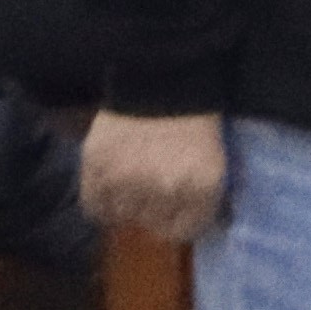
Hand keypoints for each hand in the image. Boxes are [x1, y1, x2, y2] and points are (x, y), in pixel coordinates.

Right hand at [78, 109, 225, 243]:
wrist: (164, 78)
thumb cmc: (196, 118)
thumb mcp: (215, 159)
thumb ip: (206, 196)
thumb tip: (207, 228)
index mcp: (203, 186)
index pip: (186, 231)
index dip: (181, 221)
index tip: (179, 211)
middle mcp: (166, 190)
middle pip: (154, 225)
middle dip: (157, 210)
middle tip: (156, 189)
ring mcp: (128, 181)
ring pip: (124, 217)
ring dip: (129, 204)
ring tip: (134, 181)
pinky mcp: (97, 169)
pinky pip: (94, 207)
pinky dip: (102, 201)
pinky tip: (113, 184)